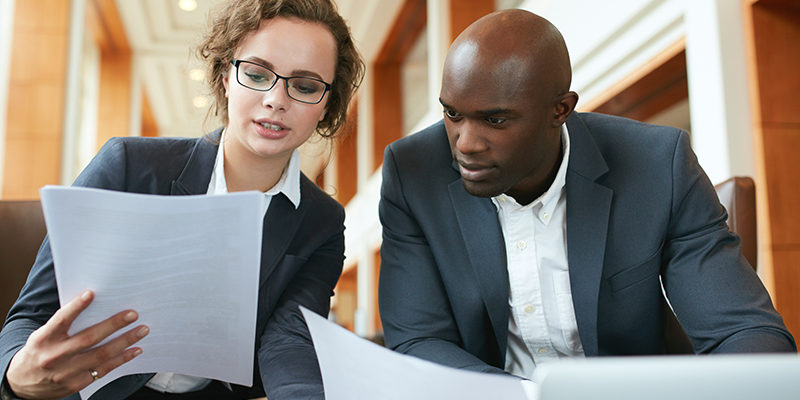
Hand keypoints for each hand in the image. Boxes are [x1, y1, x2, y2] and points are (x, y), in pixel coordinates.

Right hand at [5, 290, 148, 398]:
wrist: (22, 384)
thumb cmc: (39, 352)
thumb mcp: (43, 336)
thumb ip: (63, 324)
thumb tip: (93, 304)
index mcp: (44, 339)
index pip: (61, 320)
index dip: (75, 307)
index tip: (91, 293)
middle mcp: (55, 355)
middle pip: (88, 338)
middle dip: (113, 324)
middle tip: (133, 314)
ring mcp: (67, 372)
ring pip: (101, 355)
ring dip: (125, 341)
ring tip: (142, 330)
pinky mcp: (77, 383)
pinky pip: (104, 369)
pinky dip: (122, 359)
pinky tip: (135, 349)